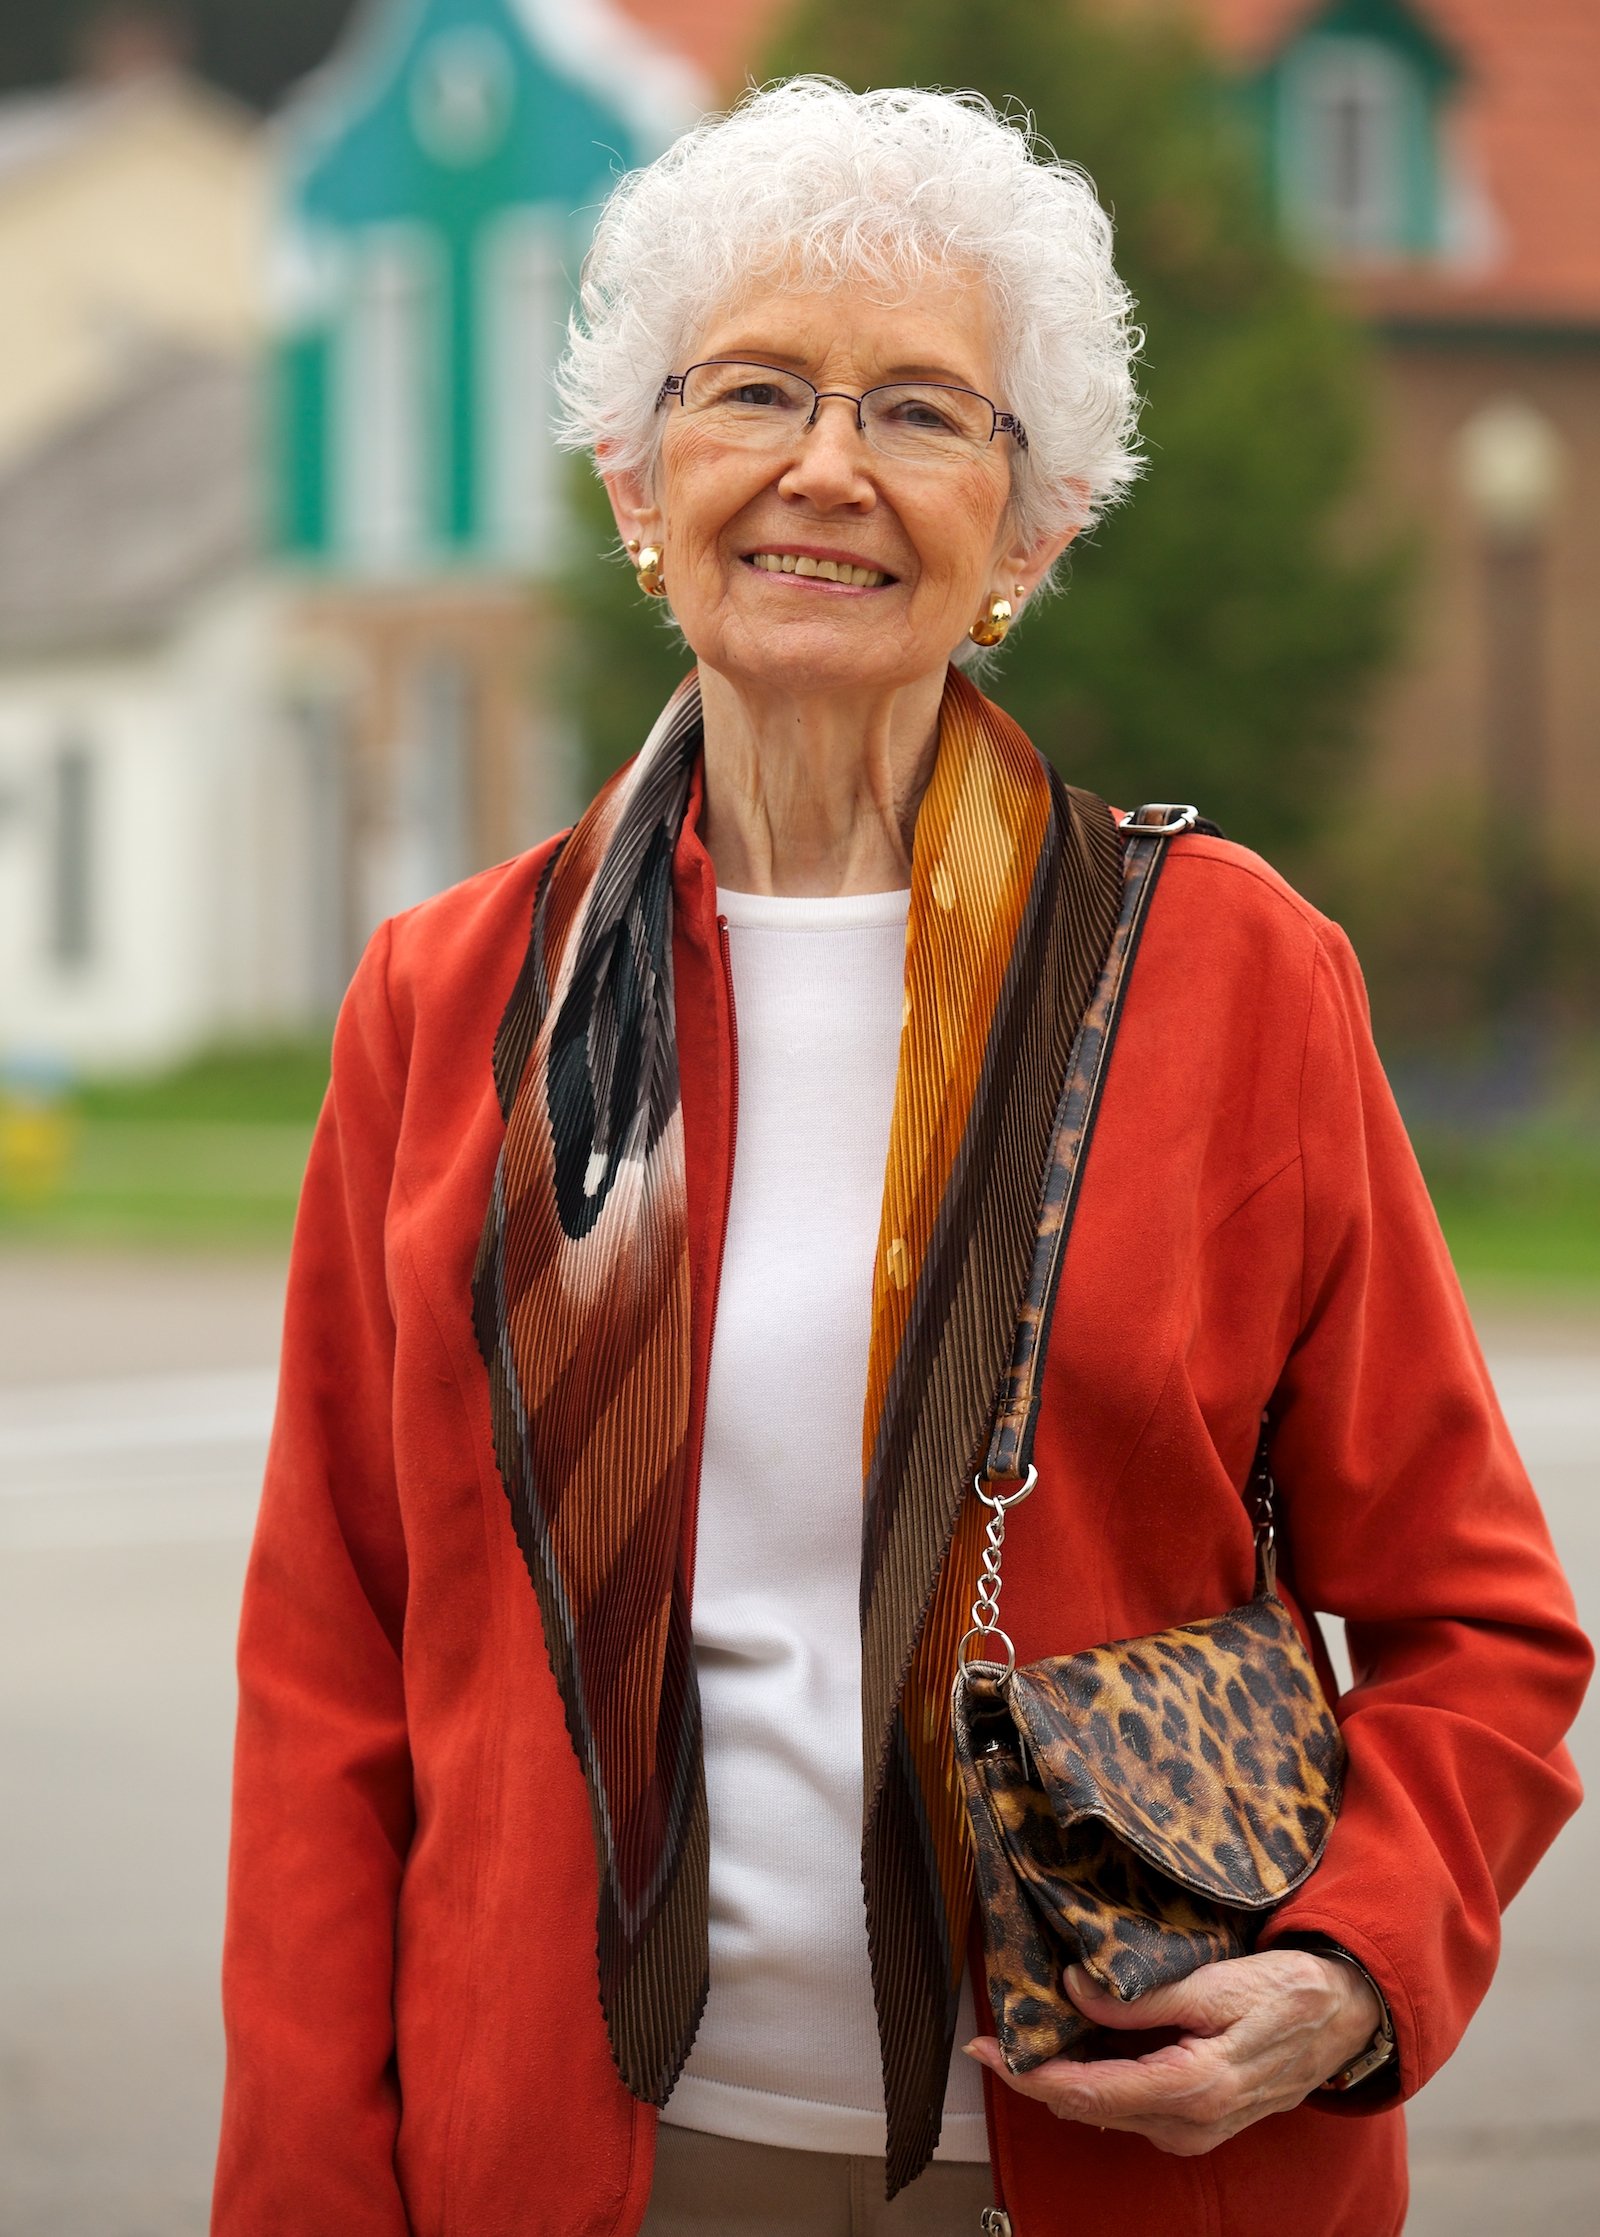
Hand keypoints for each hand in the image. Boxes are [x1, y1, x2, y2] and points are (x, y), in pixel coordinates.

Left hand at [963, 1950, 1382, 2156]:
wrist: (1345, 2018)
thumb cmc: (1287, 1995)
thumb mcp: (1213, 1984)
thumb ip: (1141, 1995)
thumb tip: (1073, 1989)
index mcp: (1190, 2090)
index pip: (1087, 2093)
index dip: (1028, 2074)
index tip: (985, 2047)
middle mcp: (1187, 2125)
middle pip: (1088, 2108)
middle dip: (1036, 2075)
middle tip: (995, 2035)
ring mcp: (1194, 2130)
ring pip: (1107, 2110)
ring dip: (1064, 2077)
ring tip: (1029, 2032)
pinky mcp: (1199, 2121)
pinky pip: (1131, 2106)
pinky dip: (1097, 2079)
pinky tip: (1080, 2044)